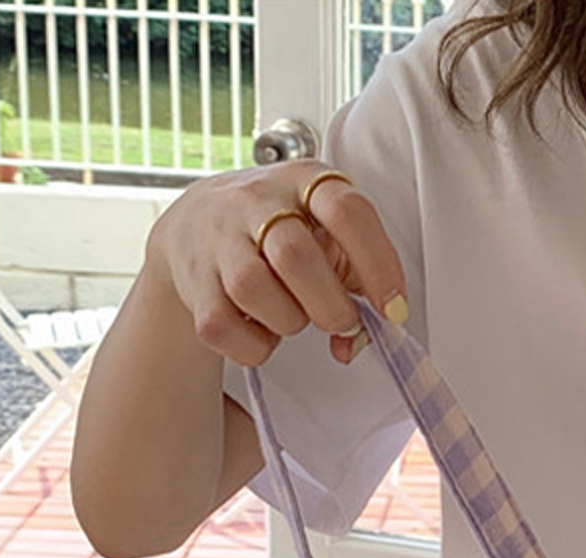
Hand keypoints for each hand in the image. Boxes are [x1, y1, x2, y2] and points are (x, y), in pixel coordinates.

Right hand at [144, 159, 408, 369]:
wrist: (192, 229)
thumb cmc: (278, 235)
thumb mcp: (325, 234)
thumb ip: (356, 280)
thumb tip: (358, 341)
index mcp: (304, 182)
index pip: (346, 211)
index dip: (378, 265)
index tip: (393, 309)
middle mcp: (256, 200)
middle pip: (296, 257)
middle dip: (330, 307)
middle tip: (340, 322)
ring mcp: (217, 237)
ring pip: (254, 290)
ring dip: (287, 322)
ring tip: (290, 317)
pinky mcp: (192, 280)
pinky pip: (224, 327)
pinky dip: (253, 346)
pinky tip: (259, 329)